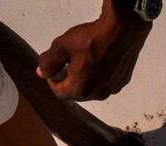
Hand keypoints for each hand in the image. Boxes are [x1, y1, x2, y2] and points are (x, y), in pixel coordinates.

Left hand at [37, 6, 151, 100]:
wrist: (122, 31)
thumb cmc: (91, 39)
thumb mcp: (61, 47)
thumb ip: (49, 63)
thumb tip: (42, 73)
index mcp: (80, 89)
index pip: (60, 93)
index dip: (52, 81)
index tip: (51, 69)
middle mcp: (98, 94)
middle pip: (77, 93)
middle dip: (69, 81)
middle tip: (66, 63)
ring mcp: (112, 88)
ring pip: (92, 88)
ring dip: (85, 79)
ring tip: (84, 60)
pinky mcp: (123, 81)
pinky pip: (105, 82)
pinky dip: (99, 75)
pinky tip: (99, 60)